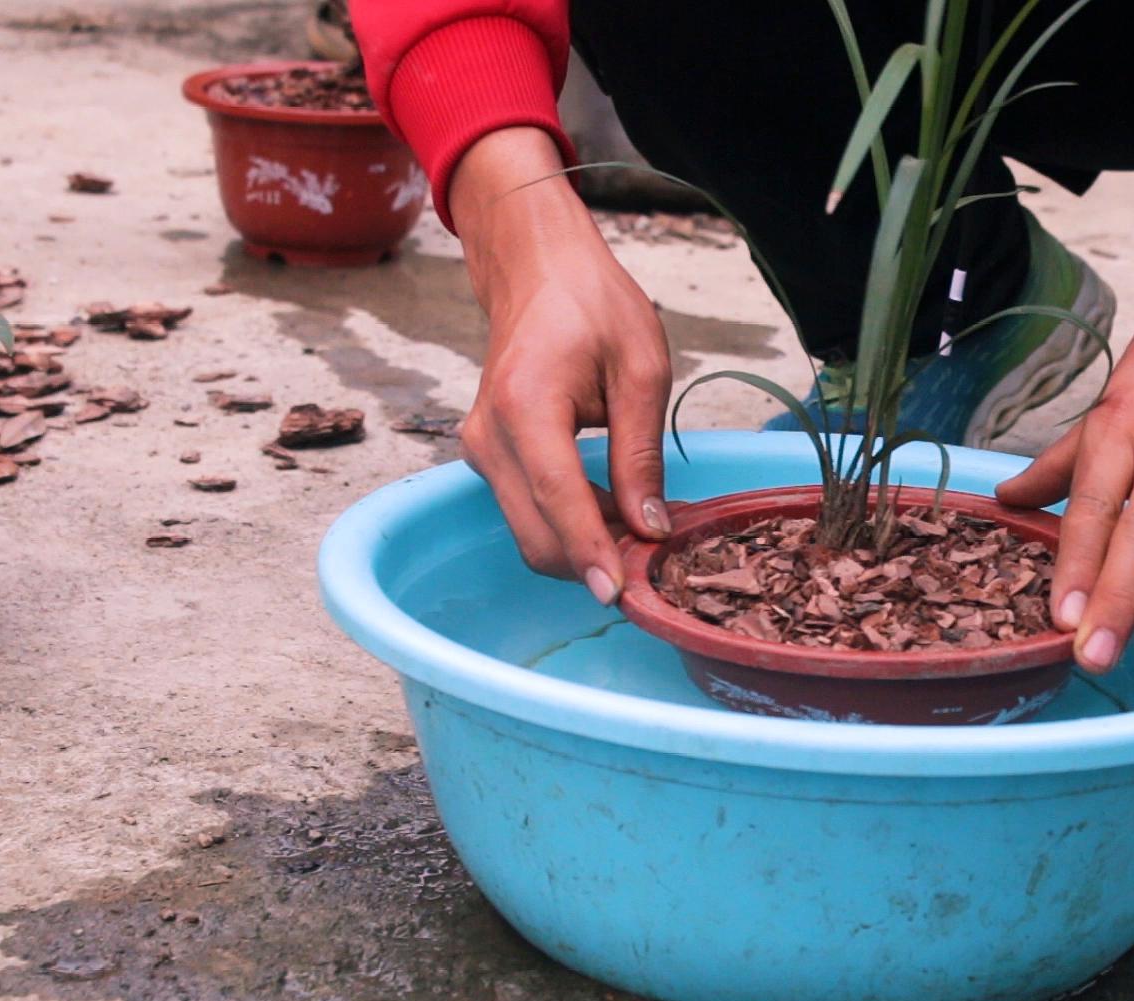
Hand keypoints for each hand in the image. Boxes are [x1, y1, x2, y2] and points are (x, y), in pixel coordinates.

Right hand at [449, 128, 673, 602]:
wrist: (536, 271)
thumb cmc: (592, 306)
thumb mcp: (640, 369)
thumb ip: (640, 453)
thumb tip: (650, 529)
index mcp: (526, 404)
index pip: (557, 498)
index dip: (590, 552)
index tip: (619, 594)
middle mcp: (488, 434)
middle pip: (535, 533)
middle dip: (591, 562)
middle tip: (654, 569)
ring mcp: (478, 449)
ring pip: (528, 531)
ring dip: (581, 549)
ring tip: (642, 536)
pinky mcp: (486, 456)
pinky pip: (525, 511)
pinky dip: (567, 528)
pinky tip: (613, 516)